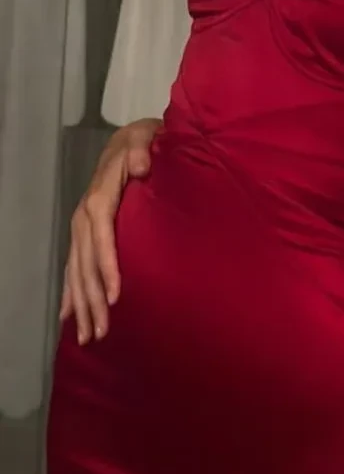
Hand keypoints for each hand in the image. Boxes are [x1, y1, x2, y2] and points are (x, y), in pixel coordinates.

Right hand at [60, 117, 160, 343]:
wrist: (130, 139)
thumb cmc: (144, 140)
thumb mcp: (145, 137)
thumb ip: (142, 151)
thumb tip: (141, 166)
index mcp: (101, 196)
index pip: (102, 237)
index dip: (107, 266)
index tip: (116, 296)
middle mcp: (86, 215)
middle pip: (86, 263)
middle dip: (92, 299)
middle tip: (102, 332)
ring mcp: (82, 226)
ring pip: (77, 271)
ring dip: (82, 304)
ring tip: (89, 336)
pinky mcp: (84, 233)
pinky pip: (73, 267)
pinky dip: (70, 293)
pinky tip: (68, 318)